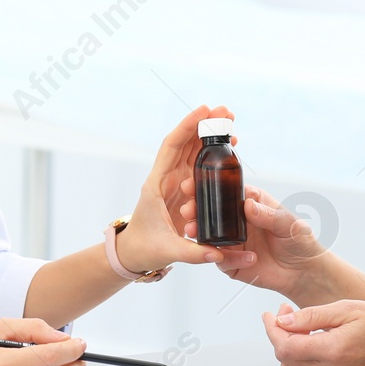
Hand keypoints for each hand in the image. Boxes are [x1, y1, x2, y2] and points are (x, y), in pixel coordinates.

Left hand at [114, 105, 256, 274]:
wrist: (135, 253)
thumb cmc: (145, 249)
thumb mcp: (169, 251)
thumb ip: (194, 253)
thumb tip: (219, 253)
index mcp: (156, 185)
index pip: (171, 147)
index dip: (187, 127)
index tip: (204, 111)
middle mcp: (165, 178)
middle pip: (184, 142)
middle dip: (203, 124)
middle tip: (225, 112)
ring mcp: (175, 181)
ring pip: (191, 150)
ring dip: (208, 134)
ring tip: (229, 121)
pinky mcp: (183, 188)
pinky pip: (197, 164)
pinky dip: (210, 151)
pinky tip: (227, 145)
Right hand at [179, 185, 330, 300]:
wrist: (304, 274)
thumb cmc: (300, 242)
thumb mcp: (289, 224)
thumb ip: (269, 215)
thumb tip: (249, 205)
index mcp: (250, 203)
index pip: (225, 191)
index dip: (208, 187)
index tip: (194, 186)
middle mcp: (237, 222)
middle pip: (210, 213)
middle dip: (196, 210)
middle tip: (188, 211)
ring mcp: (232, 242)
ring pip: (208, 236)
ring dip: (199, 234)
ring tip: (194, 232)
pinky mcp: (232, 262)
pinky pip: (220, 260)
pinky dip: (226, 258)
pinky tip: (245, 258)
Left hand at [263, 299, 364, 365]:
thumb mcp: (344, 308)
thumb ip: (310, 316)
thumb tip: (283, 322)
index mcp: (333, 351)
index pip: (285, 347)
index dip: (272, 330)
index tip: (270, 315)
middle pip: (285, 361)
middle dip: (279, 336)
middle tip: (287, 316)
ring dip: (288, 350)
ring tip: (299, 329)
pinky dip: (299, 363)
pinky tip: (308, 344)